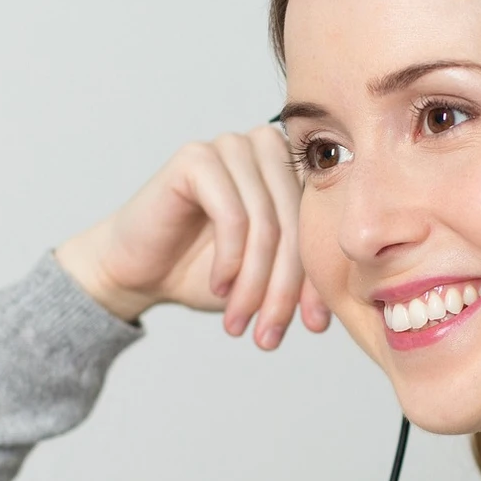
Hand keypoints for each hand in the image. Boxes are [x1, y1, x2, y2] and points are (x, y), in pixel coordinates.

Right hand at [54, 125, 331, 348]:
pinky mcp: (195, 158)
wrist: (138, 270)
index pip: (320, 224)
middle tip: (269, 333)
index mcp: (291, 169)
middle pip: (295, 223)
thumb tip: (342, 299)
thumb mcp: (266, 278)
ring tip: (240, 321)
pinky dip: (229, 260)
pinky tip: (219, 287)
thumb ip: (304, 275)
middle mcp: (264, 148)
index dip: (318, 279)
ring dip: (255, 282)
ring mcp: (229, 147)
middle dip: (285, 287)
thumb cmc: (203, 271)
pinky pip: (232, 215)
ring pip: (266, 223)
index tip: (314, 327)